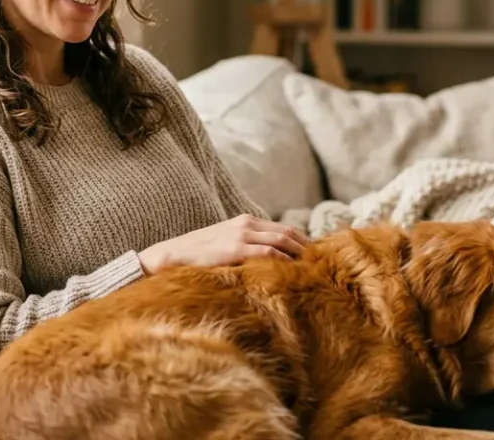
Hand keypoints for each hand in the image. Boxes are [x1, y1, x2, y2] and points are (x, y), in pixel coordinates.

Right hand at [137, 214, 312, 274]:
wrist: (169, 255)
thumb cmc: (196, 255)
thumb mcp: (224, 245)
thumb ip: (246, 249)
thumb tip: (268, 264)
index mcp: (246, 221)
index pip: (283, 229)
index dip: (303, 242)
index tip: (317, 256)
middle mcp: (247, 224)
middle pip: (288, 233)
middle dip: (308, 248)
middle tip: (324, 264)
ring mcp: (241, 235)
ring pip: (282, 241)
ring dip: (301, 254)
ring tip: (315, 269)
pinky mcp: (234, 249)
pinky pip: (268, 253)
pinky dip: (284, 261)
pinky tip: (294, 272)